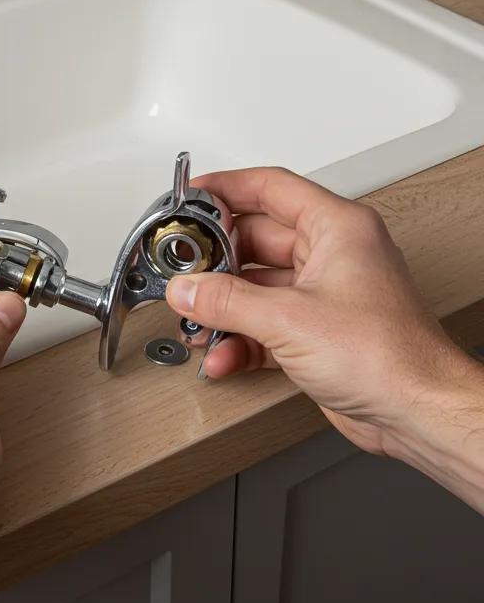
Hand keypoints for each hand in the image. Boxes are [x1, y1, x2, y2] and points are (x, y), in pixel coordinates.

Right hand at [164, 167, 469, 455]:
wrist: (418, 414)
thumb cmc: (390, 357)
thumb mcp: (289, 318)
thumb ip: (227, 300)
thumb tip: (188, 288)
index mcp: (338, 229)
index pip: (270, 188)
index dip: (225, 188)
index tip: (190, 197)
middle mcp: (332, 255)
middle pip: (255, 240)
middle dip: (215, 262)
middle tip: (183, 271)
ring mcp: (323, 294)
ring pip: (255, 287)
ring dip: (223, 307)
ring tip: (197, 321)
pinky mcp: (316, 332)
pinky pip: (263, 323)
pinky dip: (239, 339)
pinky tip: (222, 354)